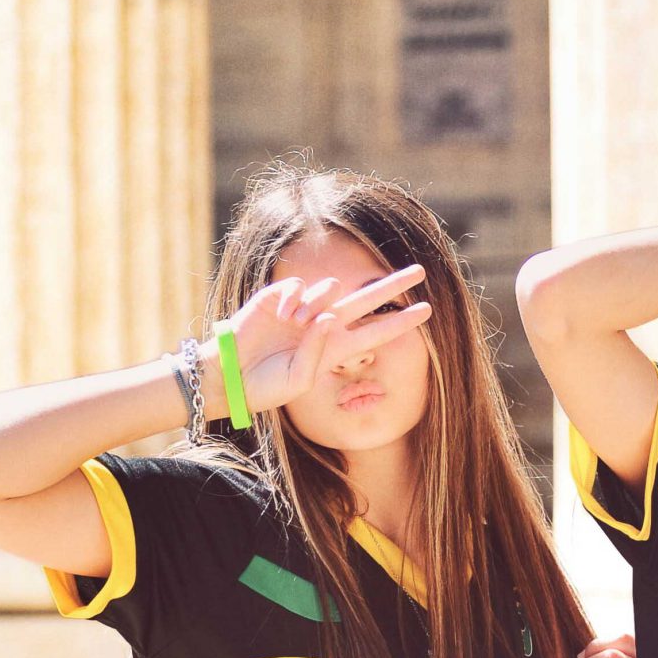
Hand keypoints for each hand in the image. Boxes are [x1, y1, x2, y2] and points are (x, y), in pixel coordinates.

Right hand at [214, 265, 432, 419]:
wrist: (230, 376)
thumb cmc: (267, 386)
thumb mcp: (300, 381)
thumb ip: (320, 353)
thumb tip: (329, 318)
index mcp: (337, 349)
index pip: (377, 332)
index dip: (402, 321)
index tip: (428, 310)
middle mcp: (326, 326)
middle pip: (368, 300)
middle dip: (393, 286)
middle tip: (420, 271)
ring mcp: (304, 310)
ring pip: (332, 289)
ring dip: (319, 302)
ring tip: (295, 323)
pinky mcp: (280, 297)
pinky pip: (301, 286)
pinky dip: (295, 298)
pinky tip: (282, 314)